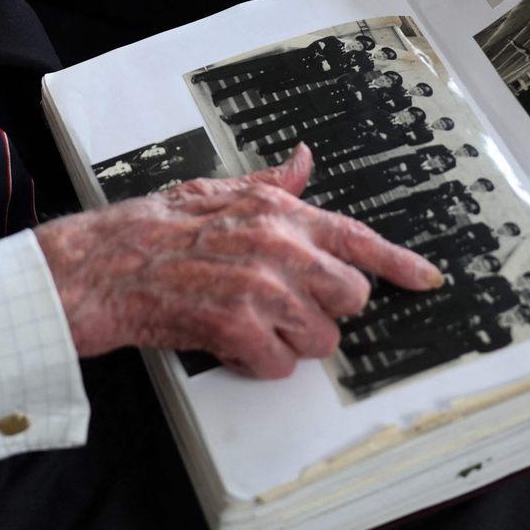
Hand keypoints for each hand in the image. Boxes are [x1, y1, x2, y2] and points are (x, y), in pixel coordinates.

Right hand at [33, 145, 441, 378]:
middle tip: (287, 306)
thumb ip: (269, 184)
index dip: (400, 263)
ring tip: (248, 323)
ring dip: (288, 343)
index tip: (426, 278)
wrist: (102, 267)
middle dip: (325, 309)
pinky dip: (256, 364)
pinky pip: (279, 367)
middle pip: (350, 296)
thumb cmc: (152, 230)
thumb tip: (303, 162)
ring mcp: (261, 290)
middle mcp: (277, 247)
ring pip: (319, 340)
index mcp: (276, 211)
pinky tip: (228, 343)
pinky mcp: (239, 329)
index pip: (356, 237)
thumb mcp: (215, 191)